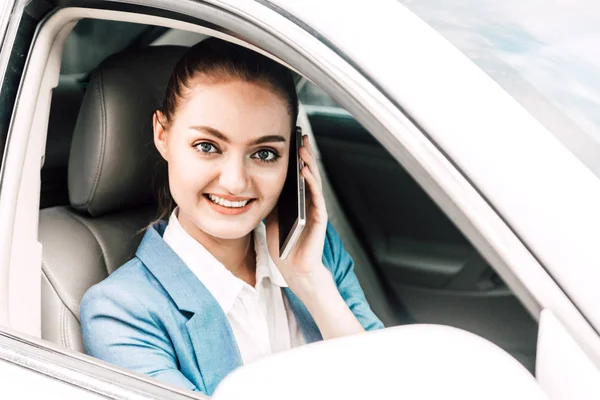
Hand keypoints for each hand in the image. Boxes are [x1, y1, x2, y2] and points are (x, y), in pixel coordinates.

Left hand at [266, 135, 329, 296]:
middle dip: (305, 154)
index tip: (290, 140)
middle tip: (300, 135)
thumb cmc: (283, 247)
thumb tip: (256, 181)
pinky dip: (311, 182)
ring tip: (303, 147)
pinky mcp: (319, 219)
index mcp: (298, 202)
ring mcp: (315, 210)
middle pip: (308, 173)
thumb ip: (269, 201)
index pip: (297, 174)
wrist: (293, 270)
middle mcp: (309, 203)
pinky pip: (316, 197)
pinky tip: (305, 171)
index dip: (295, 158)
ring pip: (314, 181)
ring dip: (310, 163)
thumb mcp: (270, 218)